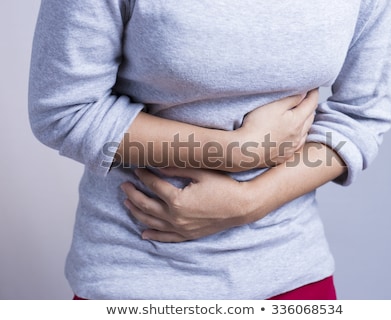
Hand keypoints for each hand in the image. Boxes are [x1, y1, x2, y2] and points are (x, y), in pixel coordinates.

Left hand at [121, 167, 254, 241]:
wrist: (242, 206)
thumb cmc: (223, 186)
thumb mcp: (201, 173)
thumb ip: (177, 169)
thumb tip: (158, 166)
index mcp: (177, 200)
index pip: (153, 185)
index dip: (143, 175)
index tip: (136, 168)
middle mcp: (175, 217)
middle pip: (146, 205)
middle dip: (133, 194)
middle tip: (124, 185)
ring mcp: (181, 228)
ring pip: (151, 222)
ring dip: (136, 212)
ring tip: (127, 203)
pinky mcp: (188, 235)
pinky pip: (166, 238)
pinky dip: (153, 235)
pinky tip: (144, 233)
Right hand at [233, 89, 317, 168]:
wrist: (245, 151)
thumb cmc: (256, 127)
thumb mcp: (274, 106)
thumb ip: (291, 98)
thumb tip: (304, 93)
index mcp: (297, 121)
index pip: (311, 103)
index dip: (313, 92)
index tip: (313, 85)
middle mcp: (298, 136)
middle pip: (310, 118)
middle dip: (310, 106)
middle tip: (308, 98)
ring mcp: (291, 148)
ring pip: (304, 132)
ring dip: (305, 122)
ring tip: (301, 115)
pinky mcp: (283, 156)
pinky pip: (296, 144)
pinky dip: (298, 136)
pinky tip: (292, 135)